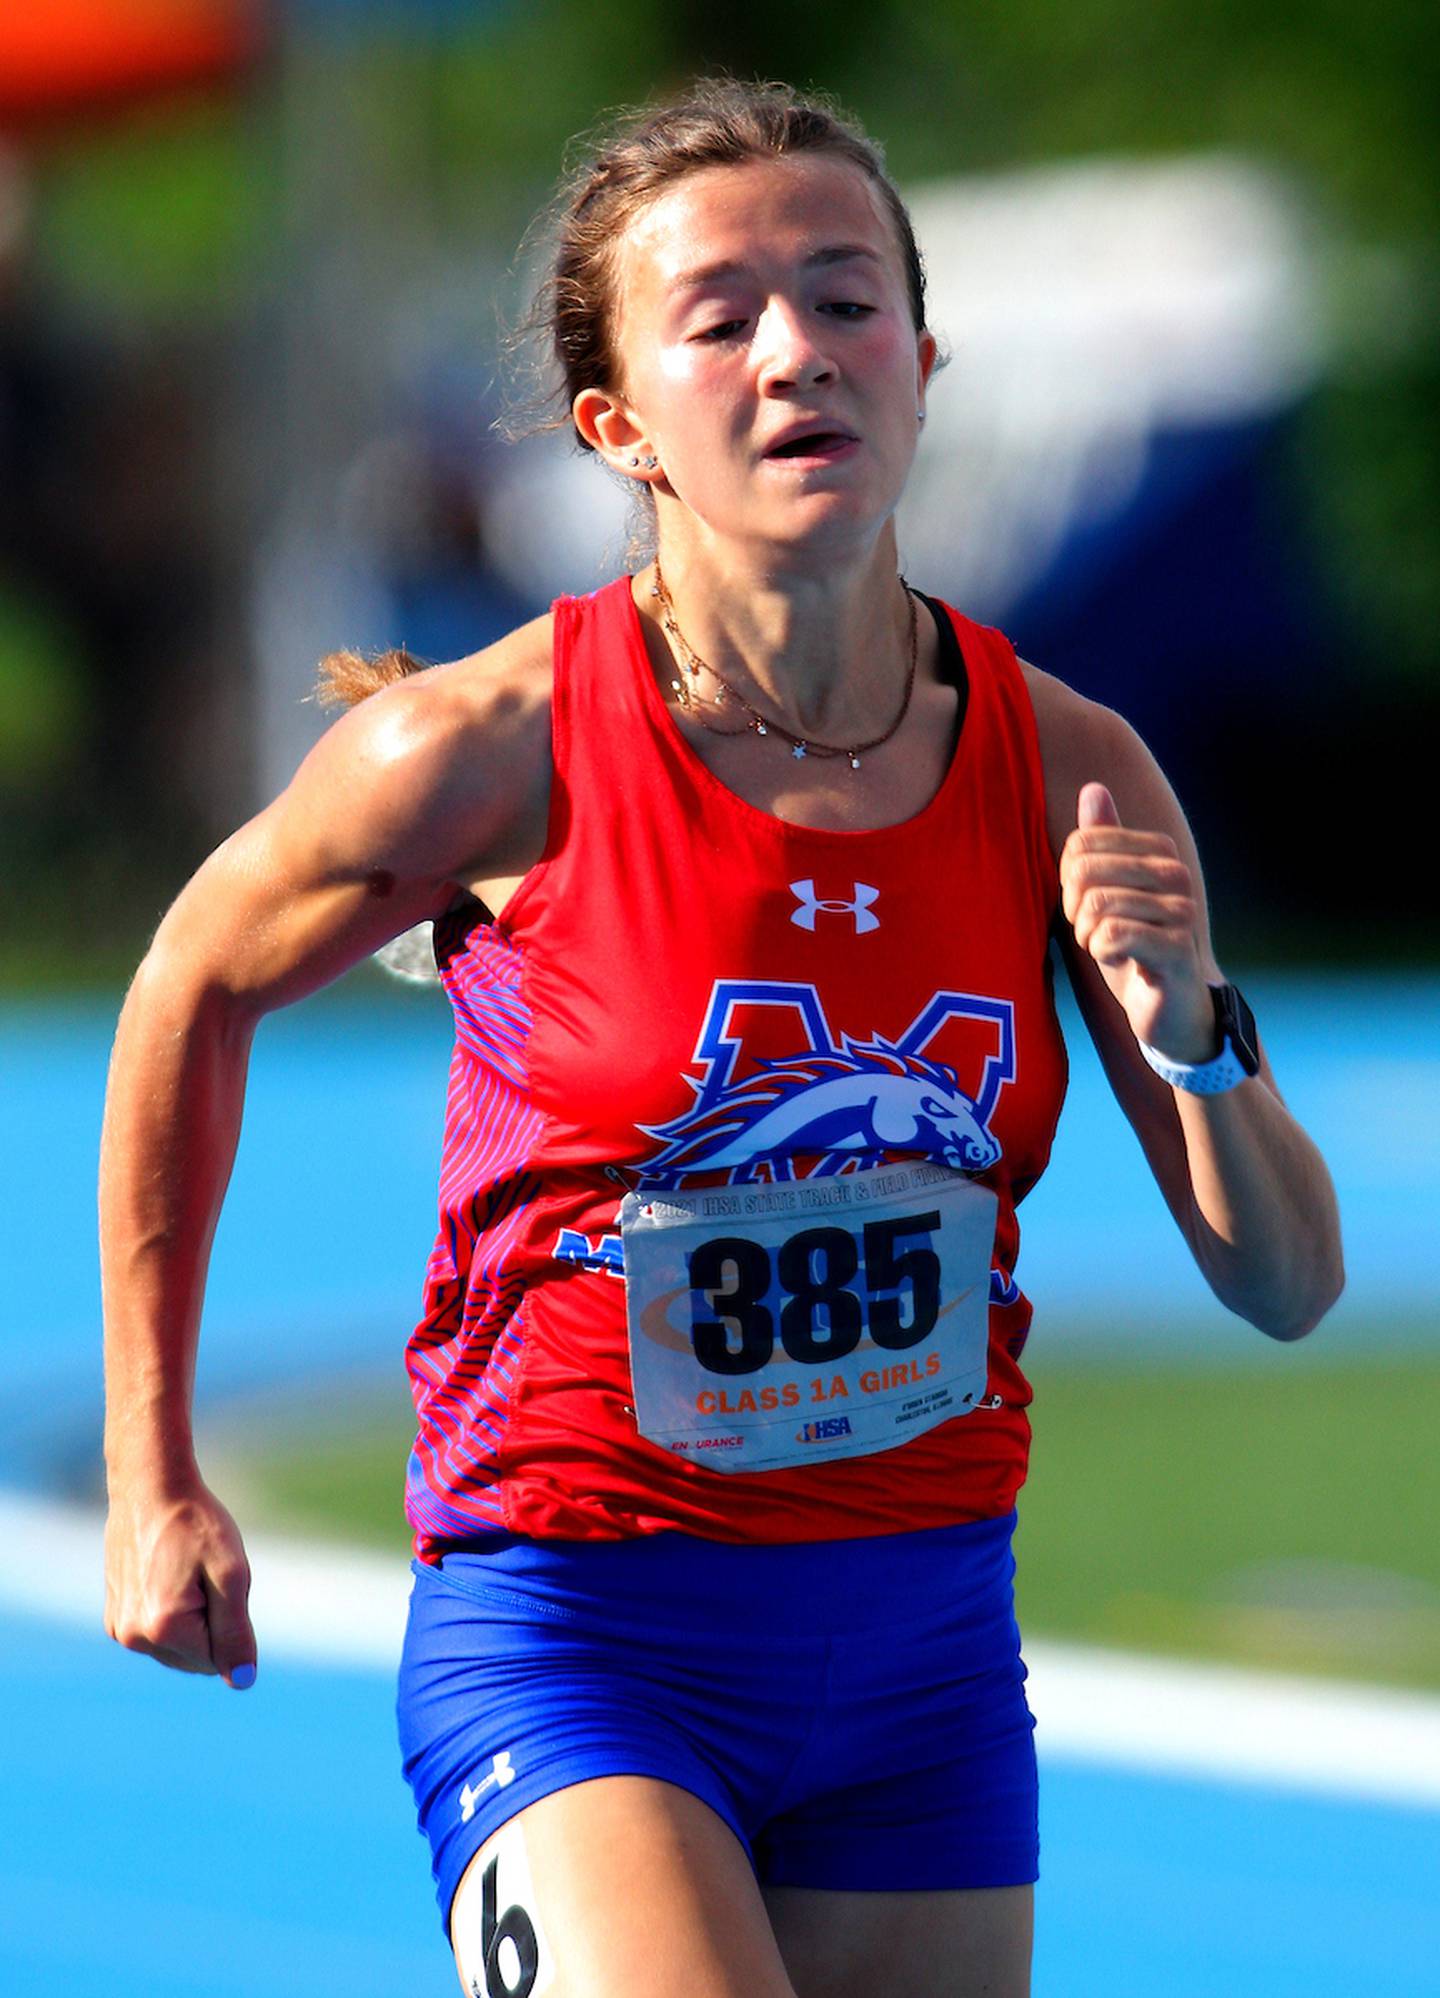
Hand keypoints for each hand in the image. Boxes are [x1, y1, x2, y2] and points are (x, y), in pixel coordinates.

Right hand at [104, 1479, 256, 1688]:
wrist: (150, 1489)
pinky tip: (166, 1576)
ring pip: (177, 1648)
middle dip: (211, 1624)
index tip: (218, 1581)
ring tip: (185, 1573)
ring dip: (192, 1619)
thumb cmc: (196, 1525)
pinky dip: (170, 1614)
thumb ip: (236, 1632)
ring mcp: (120, 1630)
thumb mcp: (231, 1574)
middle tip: (204, 1575)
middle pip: (197, 1659)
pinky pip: (156, 1634)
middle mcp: (135, 1638)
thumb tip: (242, 1681)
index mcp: (165, 1629)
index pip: (219, 1660)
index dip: (231, 1621)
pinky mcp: (114, 1619)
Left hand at [1060, 781, 1214, 1061]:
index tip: (1083, 905)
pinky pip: (1113, 934)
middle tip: (1089, 930)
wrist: (1170, 1006)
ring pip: (1097, 906)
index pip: (1080, 843)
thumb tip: (1093, 787)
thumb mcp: (1108, 890)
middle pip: (1084, 871)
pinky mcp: (1177, 946)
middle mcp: (1175, 873)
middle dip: (1073, 908)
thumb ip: (1101, 842)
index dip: (1067, 880)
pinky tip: (1118, 960)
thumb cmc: (1133, 945)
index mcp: (1158, 850)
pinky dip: (1102, 952)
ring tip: (1107, 946)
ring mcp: (1181, 909)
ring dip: (1088, 936)